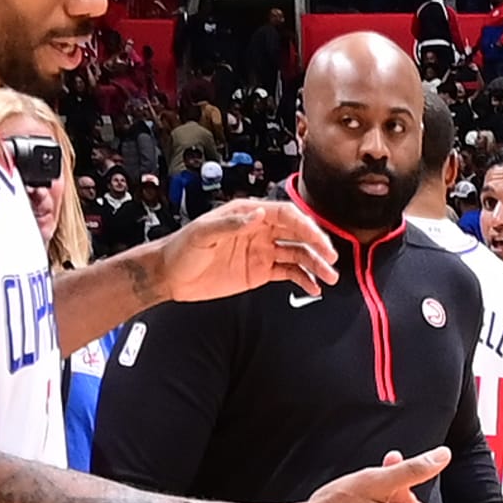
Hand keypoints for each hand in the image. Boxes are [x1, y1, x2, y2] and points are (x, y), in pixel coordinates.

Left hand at [162, 198, 337, 304]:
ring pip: (297, 254)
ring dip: (315, 264)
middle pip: (297, 234)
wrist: (171, 276)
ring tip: (330, 278)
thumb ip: (231, 223)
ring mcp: (261, 252)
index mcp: (248, 215)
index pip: (285, 215)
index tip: (318, 238)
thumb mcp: (203, 233)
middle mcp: (259, 231)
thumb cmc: (183, 249)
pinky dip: (303, 279)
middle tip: (331, 259)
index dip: (305, 225)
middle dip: (317, 245)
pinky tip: (315, 287)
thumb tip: (258, 214)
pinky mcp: (260, 272)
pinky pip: (288, 273)